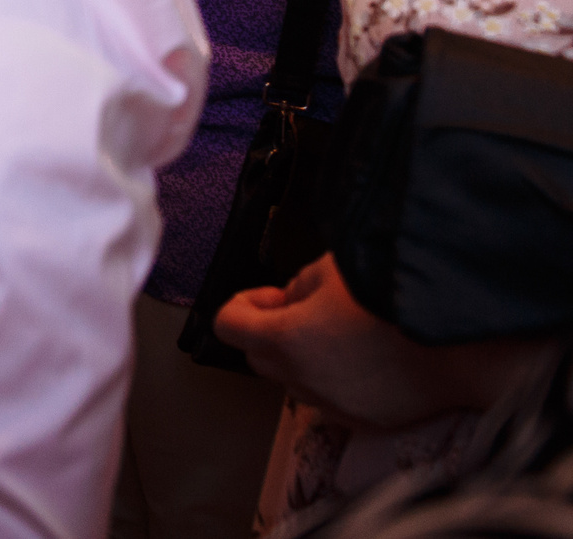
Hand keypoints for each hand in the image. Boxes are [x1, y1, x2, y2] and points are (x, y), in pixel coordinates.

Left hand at [214, 254, 545, 428]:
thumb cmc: (398, 302)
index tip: (272, 295)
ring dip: (301, 358)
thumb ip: (299, 282)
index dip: (244, 304)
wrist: (462, 346)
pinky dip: (333, 379)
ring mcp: (332, 405)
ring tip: (341, 333)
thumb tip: (291, 297)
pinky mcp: (363, 421)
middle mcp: (301, 378)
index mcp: (285, 339)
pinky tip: (365, 359)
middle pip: (257, 355)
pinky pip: (329, 398)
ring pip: (293, 379)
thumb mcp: (334, 268)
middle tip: (305, 309)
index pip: (227, 324)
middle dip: (270, 330)